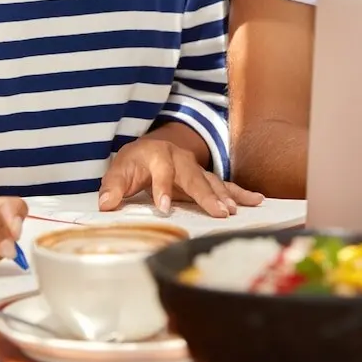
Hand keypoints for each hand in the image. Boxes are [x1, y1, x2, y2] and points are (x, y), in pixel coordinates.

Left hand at [98, 136, 263, 217]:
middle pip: (194, 177)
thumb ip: (113, 187)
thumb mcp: (119, 171)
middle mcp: (181, 159)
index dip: (162, 189)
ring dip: (225, 196)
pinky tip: (257, 200)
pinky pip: (224, 185)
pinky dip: (240, 193)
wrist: (149, 148)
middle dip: (206, 195)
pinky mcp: (205, 177)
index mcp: (158, 156)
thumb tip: (105, 204)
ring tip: (234, 211)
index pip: (161, 172)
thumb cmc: (133, 163)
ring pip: (212, 181)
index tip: (164, 208)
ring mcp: (196, 168)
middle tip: (218, 213)